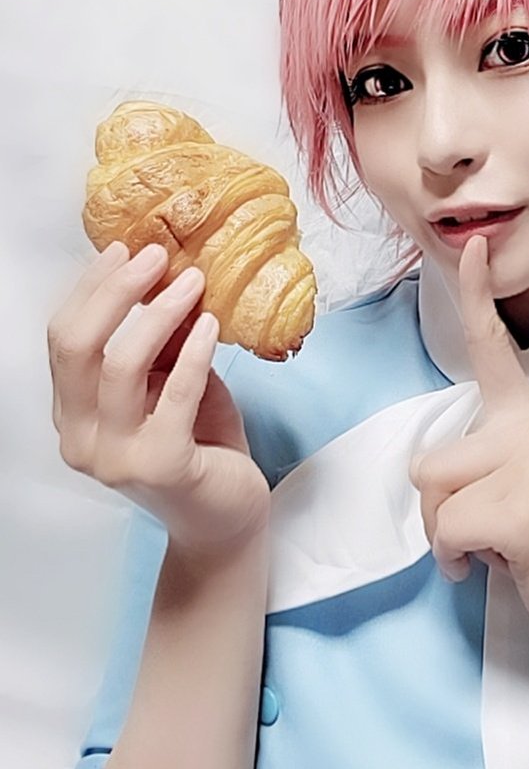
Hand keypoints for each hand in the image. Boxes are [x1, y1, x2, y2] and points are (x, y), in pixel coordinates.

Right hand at [48, 240, 270, 555]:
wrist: (226, 517)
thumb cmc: (199, 445)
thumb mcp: (171, 383)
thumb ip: (162, 343)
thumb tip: (169, 277)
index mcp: (72, 415)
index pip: (63, 340)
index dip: (90, 290)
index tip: (123, 251)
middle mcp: (80, 438)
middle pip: (78, 347)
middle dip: (115, 292)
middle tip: (156, 256)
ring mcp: (116, 457)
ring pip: (120, 365)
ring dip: (158, 313)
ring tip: (194, 283)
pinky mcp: (161, 467)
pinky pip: (174, 395)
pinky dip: (193, 352)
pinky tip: (212, 324)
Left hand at [409, 235, 528, 658]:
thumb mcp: (521, 481)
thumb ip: (486, 457)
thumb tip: (431, 473)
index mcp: (528, 416)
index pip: (494, 348)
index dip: (477, 297)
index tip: (471, 247)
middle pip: (428, 461)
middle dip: (439, 510)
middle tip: (488, 529)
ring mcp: (528, 466)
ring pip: (432, 495)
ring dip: (447, 534)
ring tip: (495, 544)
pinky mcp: (521, 510)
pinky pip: (447, 530)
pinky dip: (455, 560)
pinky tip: (491, 566)